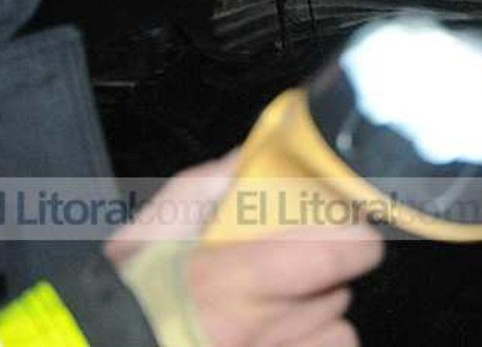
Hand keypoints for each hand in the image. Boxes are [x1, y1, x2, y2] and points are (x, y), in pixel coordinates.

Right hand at [107, 152, 383, 346]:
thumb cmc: (127, 292)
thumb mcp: (153, 228)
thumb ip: (209, 186)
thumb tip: (253, 153)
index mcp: (233, 279)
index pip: (337, 255)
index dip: (354, 237)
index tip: (348, 226)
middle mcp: (258, 329)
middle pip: (339, 291)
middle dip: (324, 275)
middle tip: (294, 267)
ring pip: (337, 330)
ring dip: (318, 315)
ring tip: (281, 305)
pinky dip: (314, 343)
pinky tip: (285, 335)